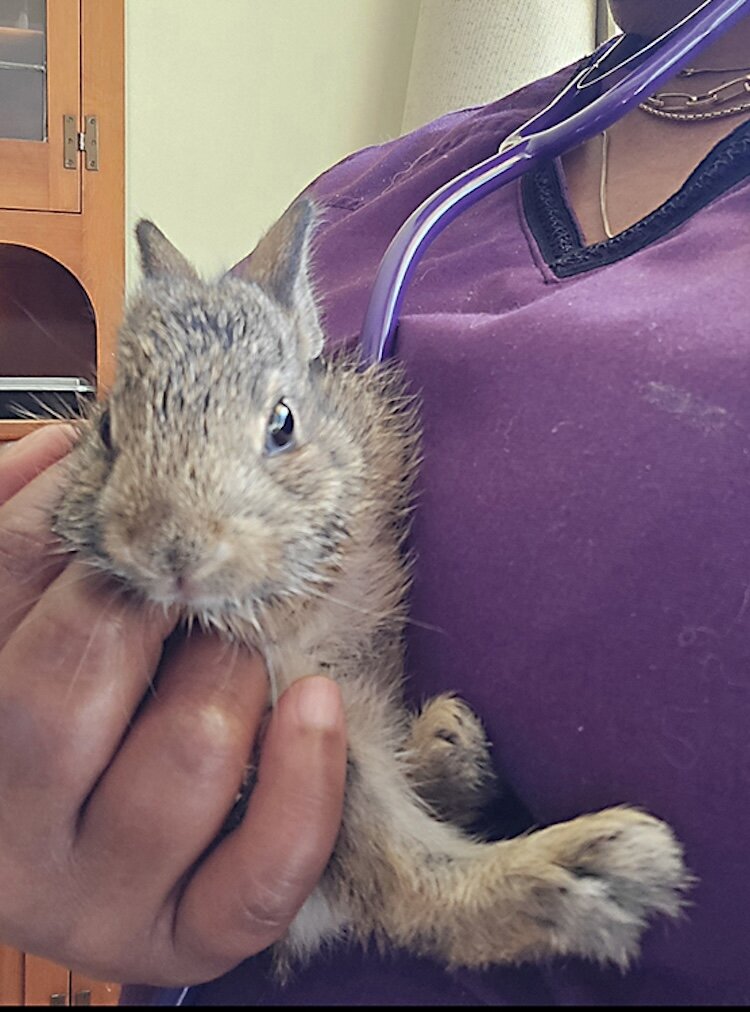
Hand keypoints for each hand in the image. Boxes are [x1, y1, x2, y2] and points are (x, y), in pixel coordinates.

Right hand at [0, 427, 346, 985]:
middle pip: (73, 681)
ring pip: (187, 754)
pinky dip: (305, 782)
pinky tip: (315, 707)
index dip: (83, 515)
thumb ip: (31, 536)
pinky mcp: (184, 939)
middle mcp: (8, 821)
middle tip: (190, 594)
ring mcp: (93, 897)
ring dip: (233, 680)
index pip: (13, 572)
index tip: (143, 497)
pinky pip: (262, 872)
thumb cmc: (64, 709)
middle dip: (151, 609)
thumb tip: (74, 449)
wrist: (75, 847)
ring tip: (235, 664)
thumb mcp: (24, 619)